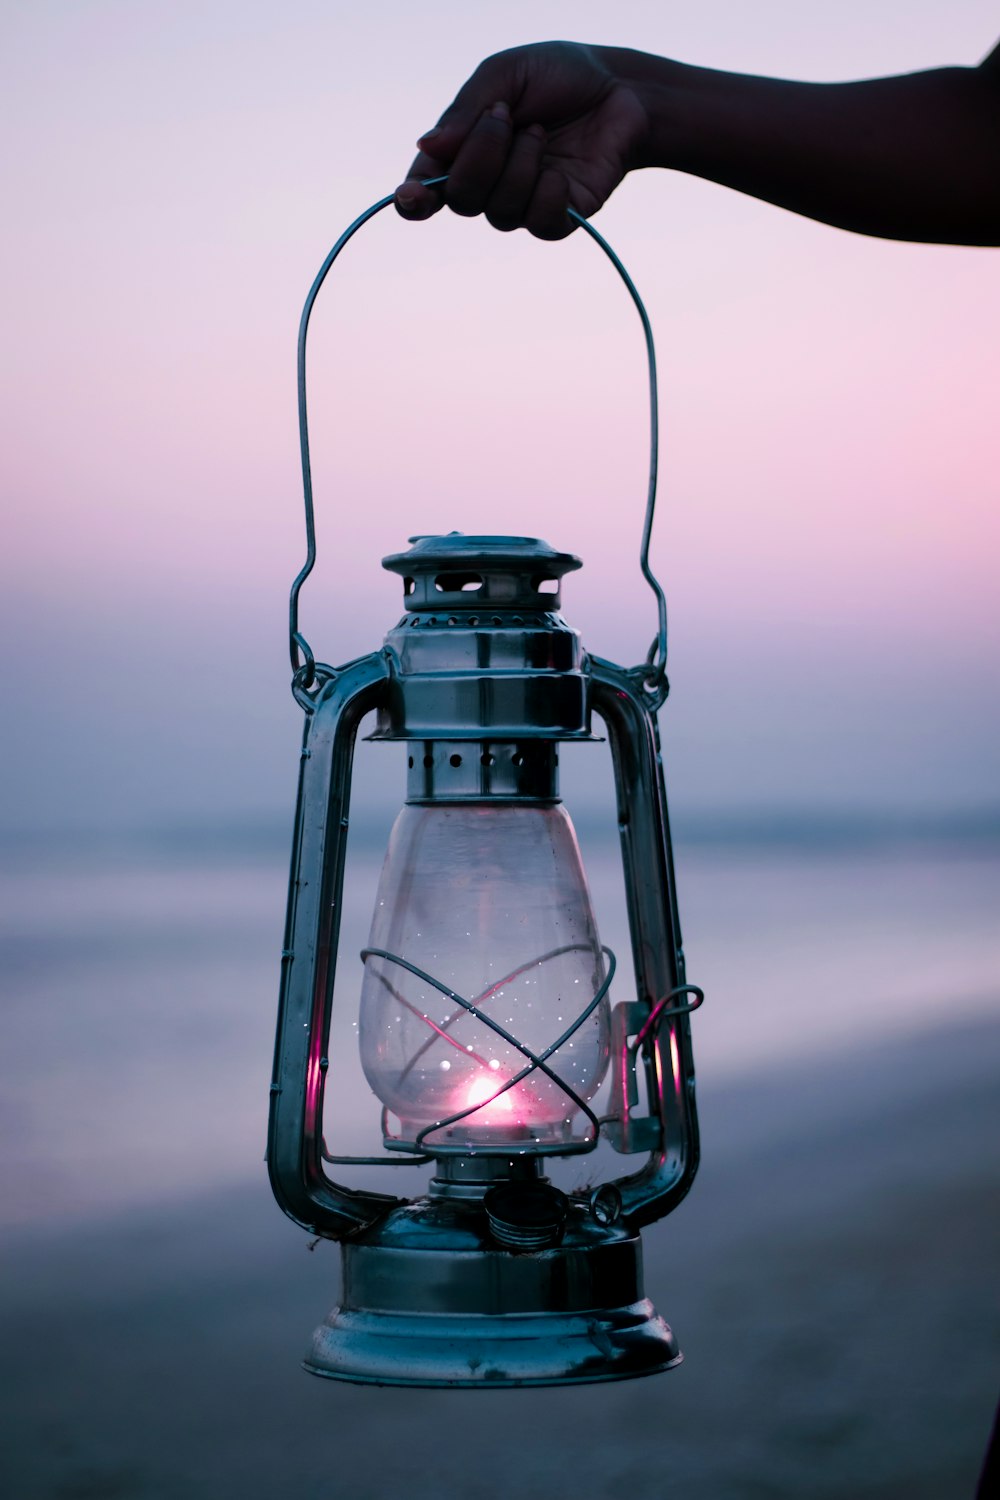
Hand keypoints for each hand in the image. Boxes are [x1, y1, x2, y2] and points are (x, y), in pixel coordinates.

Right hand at [395, 42, 649, 238]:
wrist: (620, 88)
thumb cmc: (557, 76)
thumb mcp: (505, 74)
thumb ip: (465, 111)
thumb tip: (427, 146)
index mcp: (464, 150)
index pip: (426, 188)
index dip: (414, 199)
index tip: (412, 195)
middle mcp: (488, 184)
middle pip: (461, 199)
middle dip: (481, 155)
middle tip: (509, 116)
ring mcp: (523, 204)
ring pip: (500, 211)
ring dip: (520, 165)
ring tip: (543, 132)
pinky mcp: (559, 218)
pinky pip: (538, 224)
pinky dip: (547, 192)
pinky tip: (560, 169)